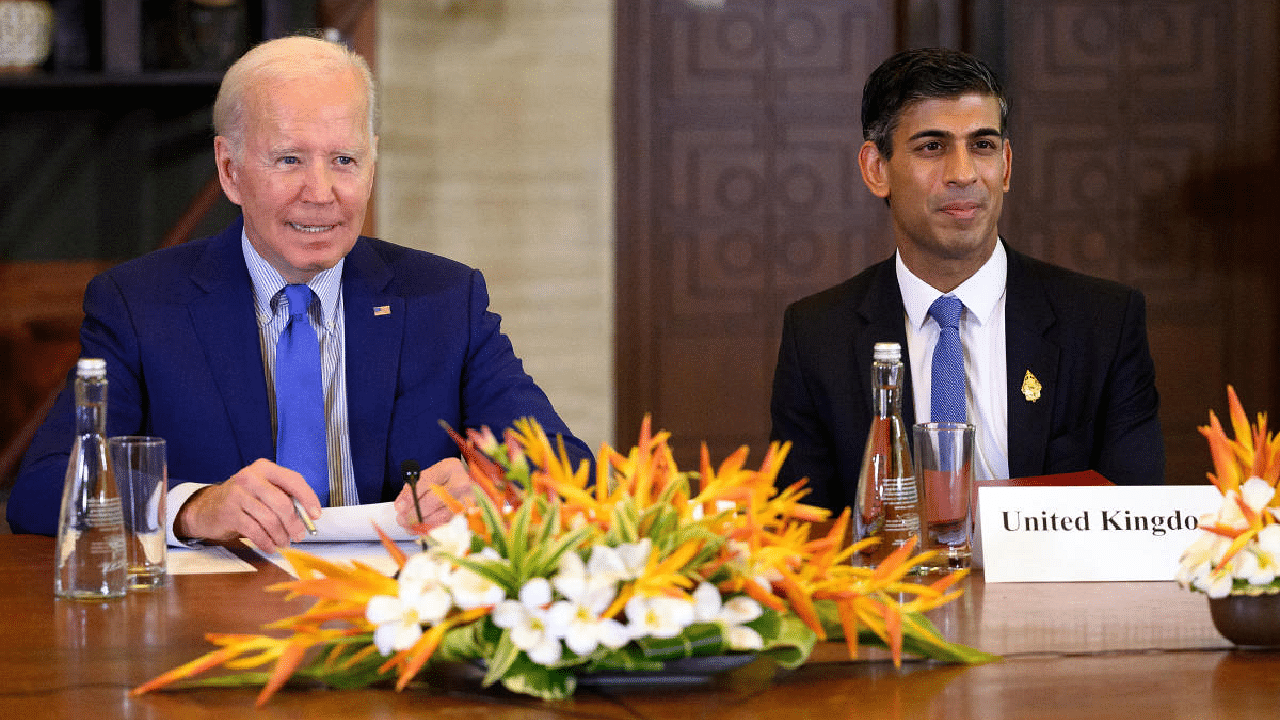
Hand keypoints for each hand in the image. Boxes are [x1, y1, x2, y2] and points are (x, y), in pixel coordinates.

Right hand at [174, 458, 321, 551]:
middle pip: (282, 503)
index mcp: (264, 468)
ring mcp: (238, 495)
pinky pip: (255, 531)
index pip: (293, 480)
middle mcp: (250, 478)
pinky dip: (266, 542)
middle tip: (299, 535)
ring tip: (284, 542)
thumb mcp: (264, 490)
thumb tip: (308, 515)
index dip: (308, 498)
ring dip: (281, 535)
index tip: (316, 515)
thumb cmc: (243, 499)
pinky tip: (271, 546)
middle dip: (294, 523)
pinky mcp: (229, 513)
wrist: (207, 507)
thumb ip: (284, 496)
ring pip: (269, 519)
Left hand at [393, 457, 471, 530]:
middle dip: (415, 513)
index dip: (411, 496)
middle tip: (402, 520)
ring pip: (442, 516)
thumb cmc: (445, 482)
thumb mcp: (429, 477)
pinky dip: (433, 529)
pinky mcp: (471, 515)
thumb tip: (401, 506)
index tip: (399, 507)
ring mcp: (469, 499)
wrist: (467, 486)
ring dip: (422, 524)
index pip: (427, 481)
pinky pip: (448, 525)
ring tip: (409, 526)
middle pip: (435, 500)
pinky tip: (422, 530)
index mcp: (450, 467)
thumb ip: (413, 489)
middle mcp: (462, 482)